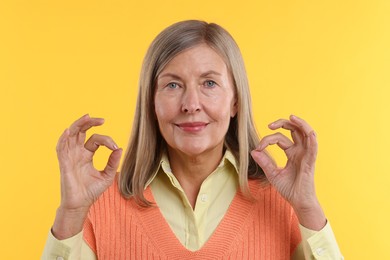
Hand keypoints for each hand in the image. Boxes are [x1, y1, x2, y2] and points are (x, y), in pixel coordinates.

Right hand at [52, 114, 121, 238]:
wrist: (80, 205)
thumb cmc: (91, 191)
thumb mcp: (107, 175)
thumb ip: (112, 162)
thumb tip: (120, 148)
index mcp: (87, 154)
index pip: (95, 139)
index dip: (107, 140)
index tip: (115, 147)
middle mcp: (77, 153)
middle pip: (80, 131)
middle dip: (89, 122)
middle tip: (101, 119)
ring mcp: (70, 157)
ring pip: (70, 135)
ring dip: (77, 125)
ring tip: (86, 117)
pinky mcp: (64, 164)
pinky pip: (61, 148)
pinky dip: (63, 139)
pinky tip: (68, 131)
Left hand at [251, 115, 325, 229]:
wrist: (298, 202)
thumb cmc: (288, 189)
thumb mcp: (272, 173)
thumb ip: (264, 162)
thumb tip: (253, 151)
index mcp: (292, 153)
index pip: (280, 138)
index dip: (268, 140)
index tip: (258, 148)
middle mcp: (300, 151)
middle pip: (295, 130)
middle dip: (284, 123)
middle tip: (270, 125)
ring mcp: (306, 155)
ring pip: (307, 134)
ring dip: (300, 124)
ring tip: (291, 117)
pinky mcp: (310, 162)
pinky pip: (313, 148)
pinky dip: (311, 138)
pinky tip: (307, 133)